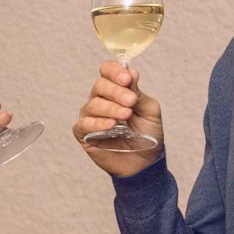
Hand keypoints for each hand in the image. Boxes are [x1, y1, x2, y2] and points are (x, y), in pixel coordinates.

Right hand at [72, 61, 164, 176]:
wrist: (144, 163)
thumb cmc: (147, 135)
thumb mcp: (149, 111)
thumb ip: (138, 93)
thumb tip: (131, 72)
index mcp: (116, 90)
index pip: (107, 71)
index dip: (114, 72)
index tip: (127, 79)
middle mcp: (101, 100)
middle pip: (99, 85)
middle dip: (116, 92)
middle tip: (130, 103)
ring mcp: (90, 116)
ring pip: (93, 104)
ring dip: (110, 108)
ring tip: (125, 116)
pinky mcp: (83, 134)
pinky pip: (83, 123)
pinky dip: (97, 122)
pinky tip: (111, 125)